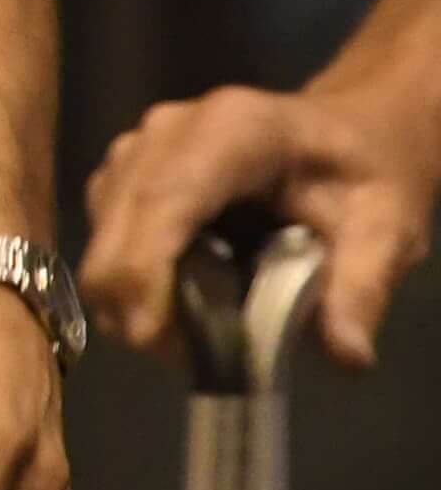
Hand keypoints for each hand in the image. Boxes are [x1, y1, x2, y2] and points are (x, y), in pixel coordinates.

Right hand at [82, 81, 439, 370]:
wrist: (342, 136)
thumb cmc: (363, 175)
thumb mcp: (387, 231)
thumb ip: (362, 288)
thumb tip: (346, 356)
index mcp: (236, 129)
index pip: (167, 195)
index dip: (145, 265)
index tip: (151, 338)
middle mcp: (167, 130)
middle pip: (120, 219)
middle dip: (133, 299)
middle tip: (189, 360)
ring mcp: (136, 149)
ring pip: (103, 233)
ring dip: (130, 295)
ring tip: (194, 336)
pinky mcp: (122, 174)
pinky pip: (105, 236)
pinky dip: (130, 282)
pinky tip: (180, 304)